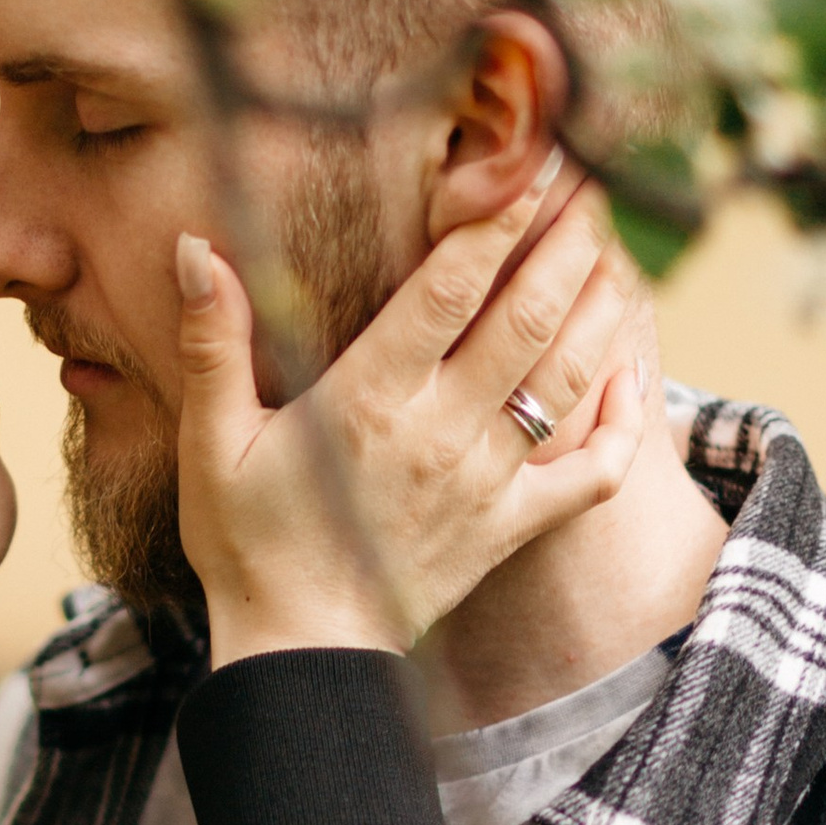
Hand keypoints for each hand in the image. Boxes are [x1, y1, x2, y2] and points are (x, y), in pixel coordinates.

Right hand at [175, 175, 645, 665]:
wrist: (300, 656)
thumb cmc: (248, 545)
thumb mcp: (213, 442)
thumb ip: (213, 341)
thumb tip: (195, 248)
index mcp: (366, 400)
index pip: (448, 289)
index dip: (494, 222)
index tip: (527, 168)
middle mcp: (439, 433)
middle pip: (526, 318)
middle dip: (567, 244)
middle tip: (593, 188)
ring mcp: (485, 481)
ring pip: (566, 379)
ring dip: (601, 311)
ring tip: (618, 253)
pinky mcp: (512, 527)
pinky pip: (590, 474)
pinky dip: (622, 424)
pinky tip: (630, 376)